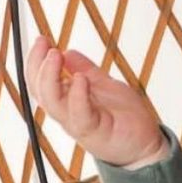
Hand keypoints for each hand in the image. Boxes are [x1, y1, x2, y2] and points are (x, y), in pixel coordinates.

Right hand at [26, 36, 167, 167]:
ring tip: (55, 56)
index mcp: (67, 101)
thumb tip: (68, 51)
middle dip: (38, 66)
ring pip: (53, 103)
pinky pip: (80, 115)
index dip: (37, 61)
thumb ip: (86, 70)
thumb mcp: (104, 85)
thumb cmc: (123, 116)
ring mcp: (79, 123)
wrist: (144, 142)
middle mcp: (67, 113)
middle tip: (44, 44)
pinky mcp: (95, 132)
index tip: (41, 39)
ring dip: (50, 78)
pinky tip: (80, 79)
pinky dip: (77, 96)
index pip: (41, 81)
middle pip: (40, 91)